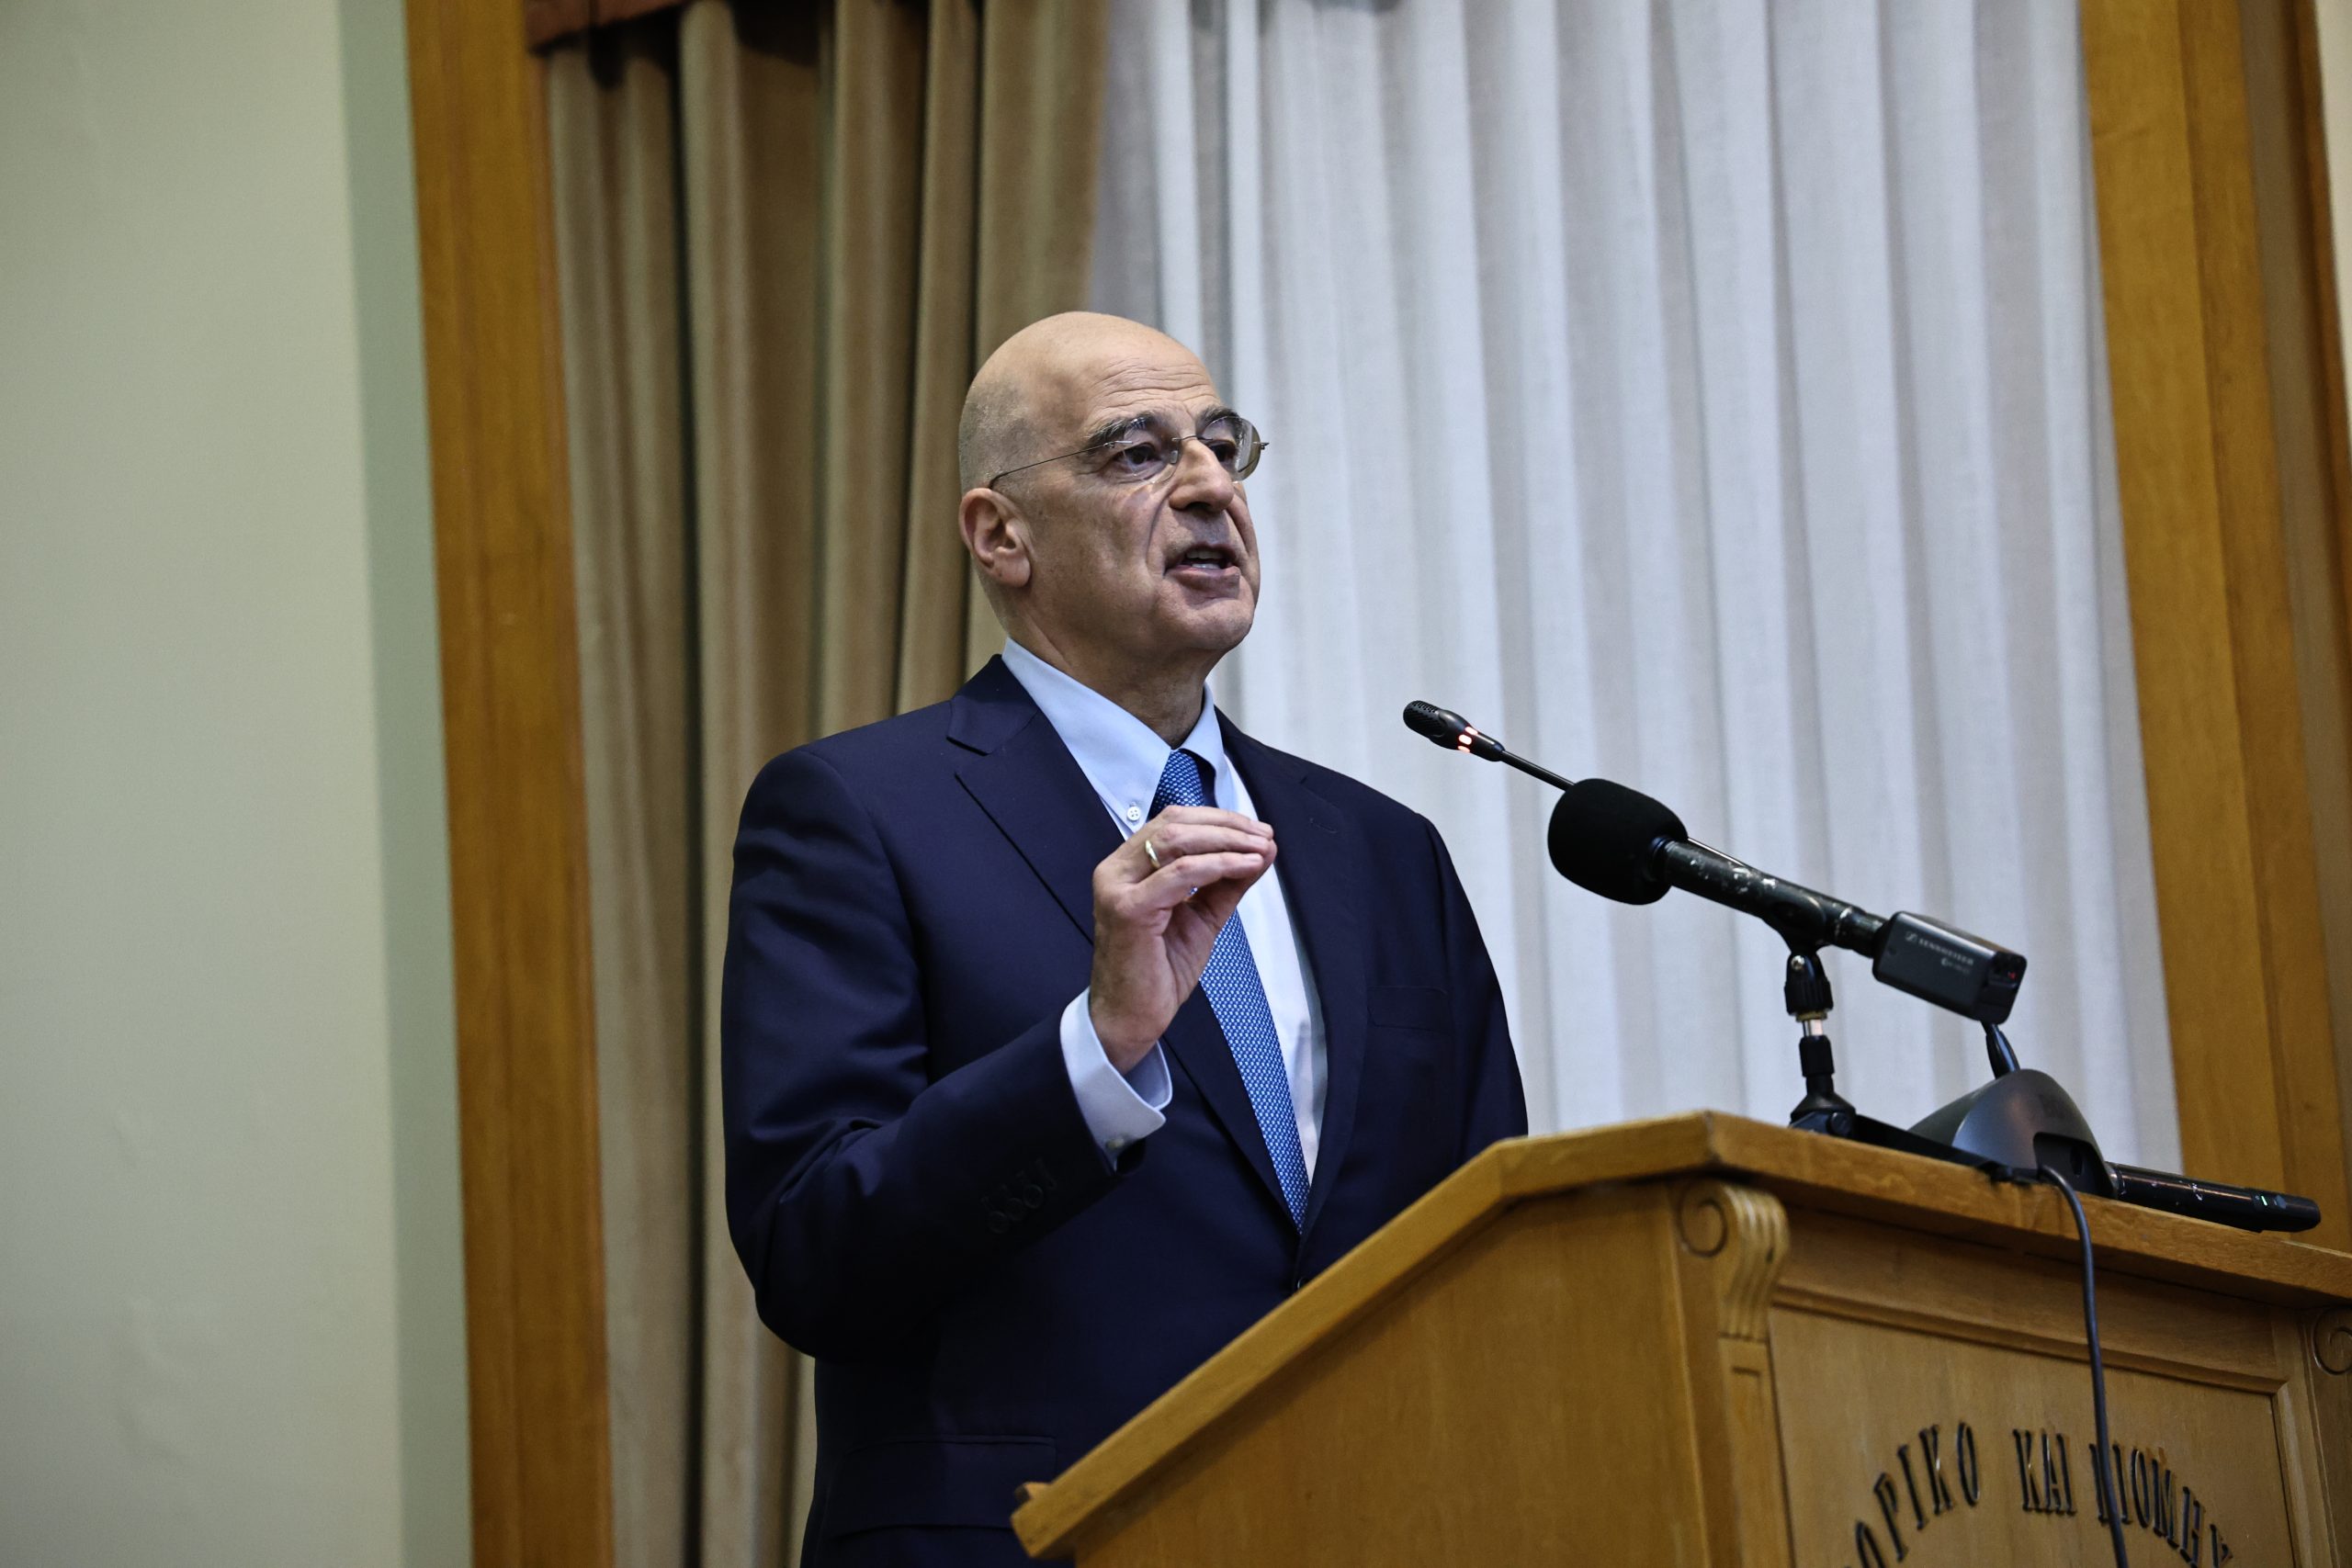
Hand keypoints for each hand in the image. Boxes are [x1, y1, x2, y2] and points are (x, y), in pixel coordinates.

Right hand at [1088, 805, 1275, 1070]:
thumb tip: (1260, 849)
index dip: (1218, 819)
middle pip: (1175, 824)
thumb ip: (1228, 881)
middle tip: (1263, 836)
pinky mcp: (1129, 909)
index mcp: (1129, 867)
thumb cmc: (1157, 971)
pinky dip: (1219, 865)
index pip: (1173, 822)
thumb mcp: (1203, 916)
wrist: (1132, 1016)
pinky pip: (1180, 874)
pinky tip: (1244, 866)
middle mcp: (1118, 871)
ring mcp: (1119, 887)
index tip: (1256, 829)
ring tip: (1259, 848)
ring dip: (1227, 840)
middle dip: (1227, 826)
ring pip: (1176, 840)